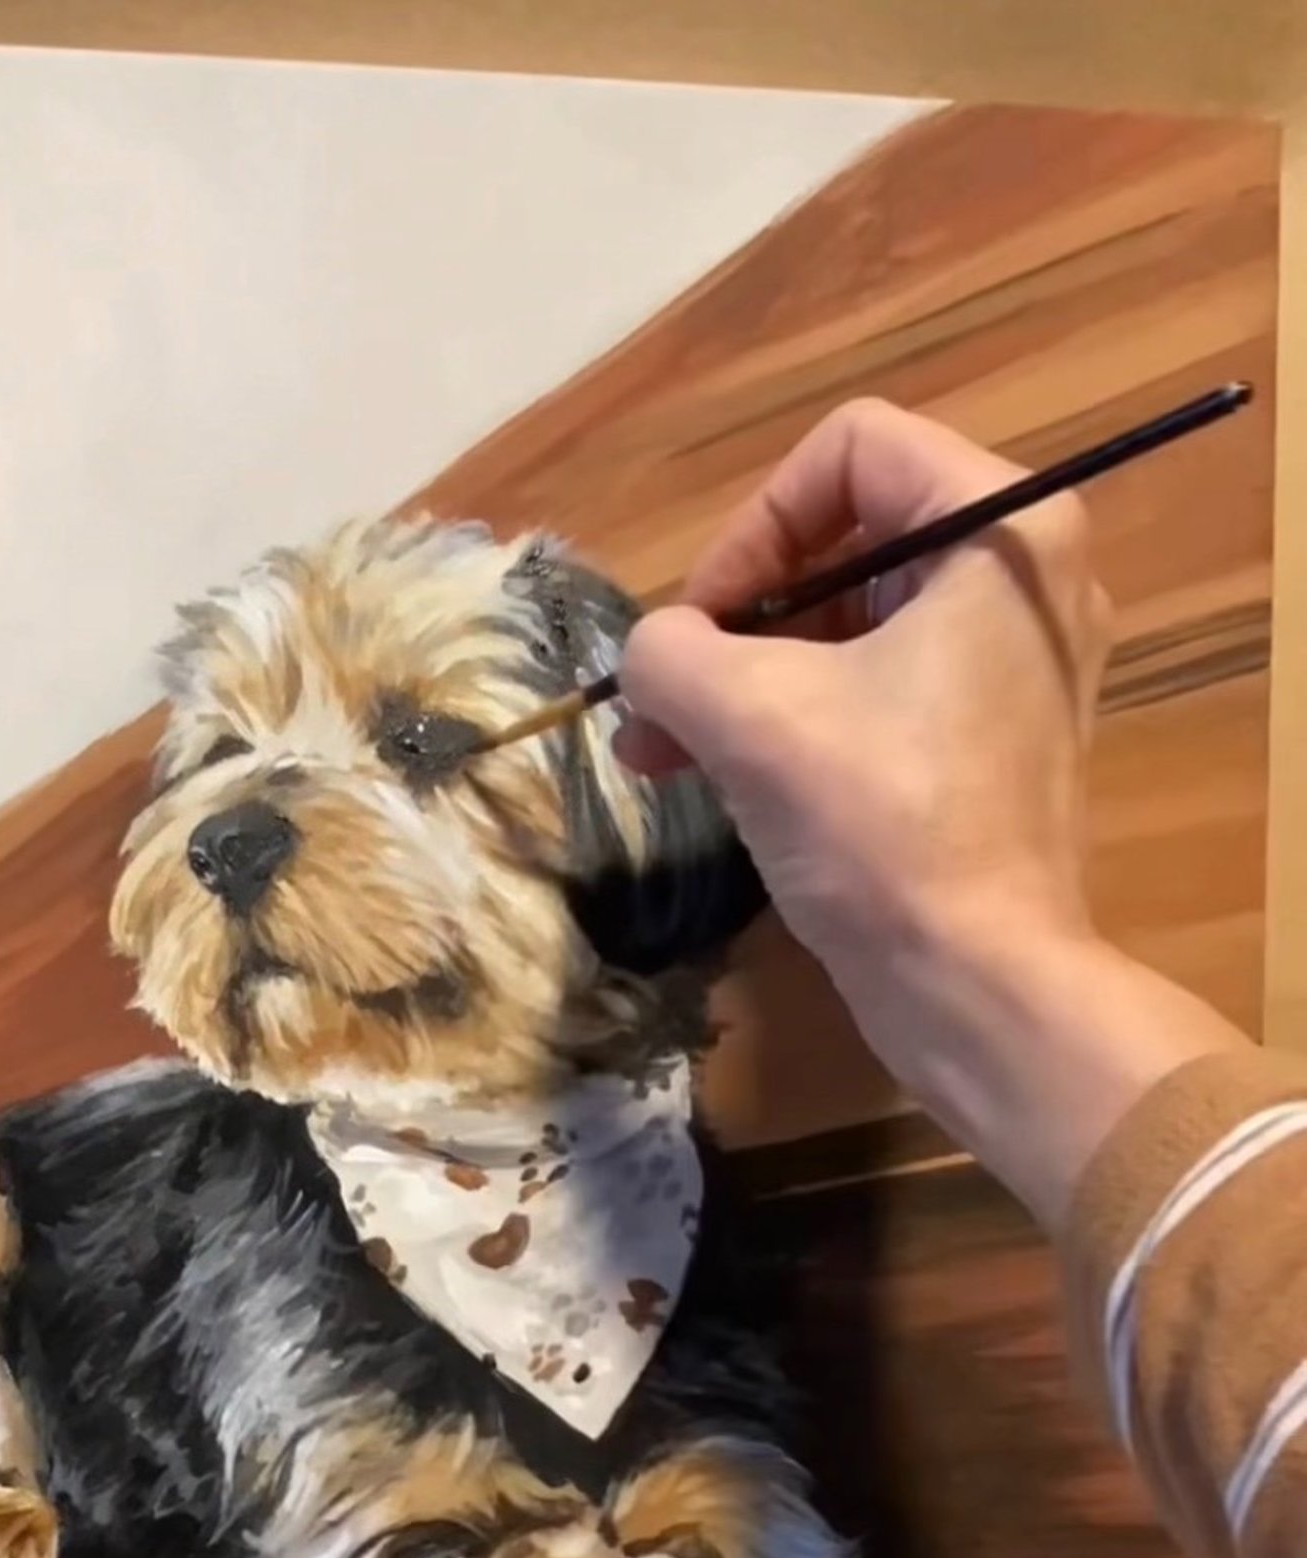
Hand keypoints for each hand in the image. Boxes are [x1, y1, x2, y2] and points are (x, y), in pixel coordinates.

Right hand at [615, 398, 1245, 1227]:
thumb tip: (653, 657)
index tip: (706, 625)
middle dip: (737, 616)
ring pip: (851, 622)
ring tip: (663, 753)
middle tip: (664, 697)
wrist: (978, 984)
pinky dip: (796, 719)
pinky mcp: (991, 744)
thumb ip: (671, 651)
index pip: (851, 450)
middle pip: (846, 537)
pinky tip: (719, 779)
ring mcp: (1014, 668)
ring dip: (746, 676)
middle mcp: (1027, 582)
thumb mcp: (747, 715)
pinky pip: (877, 690)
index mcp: (1001, 534)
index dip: (754, 525)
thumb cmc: (880, 825)